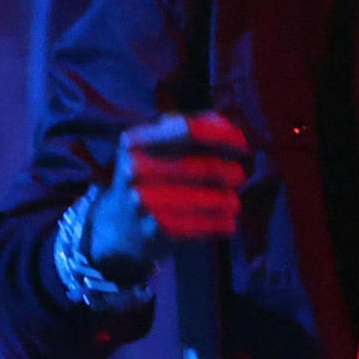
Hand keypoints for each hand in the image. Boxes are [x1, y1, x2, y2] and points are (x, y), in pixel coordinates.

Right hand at [86, 110, 252, 277]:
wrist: (117, 228)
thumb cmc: (149, 180)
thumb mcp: (155, 150)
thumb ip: (190, 132)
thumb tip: (229, 128)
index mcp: (136, 143)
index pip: (188, 131)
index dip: (222, 135)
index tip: (242, 144)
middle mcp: (135, 169)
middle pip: (203, 166)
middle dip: (229, 172)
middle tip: (238, 176)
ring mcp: (143, 201)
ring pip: (208, 198)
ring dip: (228, 200)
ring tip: (233, 202)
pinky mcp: (155, 230)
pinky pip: (202, 225)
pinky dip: (221, 223)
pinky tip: (227, 222)